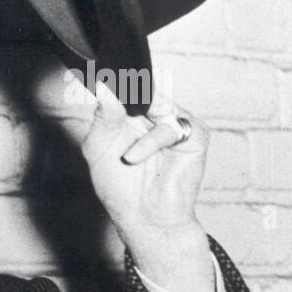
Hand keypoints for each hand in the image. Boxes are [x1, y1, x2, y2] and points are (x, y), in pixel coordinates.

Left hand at [76, 78, 213, 291]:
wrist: (144, 217)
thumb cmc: (120, 186)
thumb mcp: (98, 149)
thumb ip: (102, 118)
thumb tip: (104, 90)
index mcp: (132, 113)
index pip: (127, 86)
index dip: (114, 80)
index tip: (96, 75)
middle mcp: (156, 113)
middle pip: (145, 88)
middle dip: (128, 96)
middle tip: (113, 108)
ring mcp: (176, 122)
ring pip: (159, 103)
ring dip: (137, 131)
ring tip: (126, 157)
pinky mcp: (195, 135)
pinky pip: (171, 126)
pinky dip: (150, 142)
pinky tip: (134, 158)